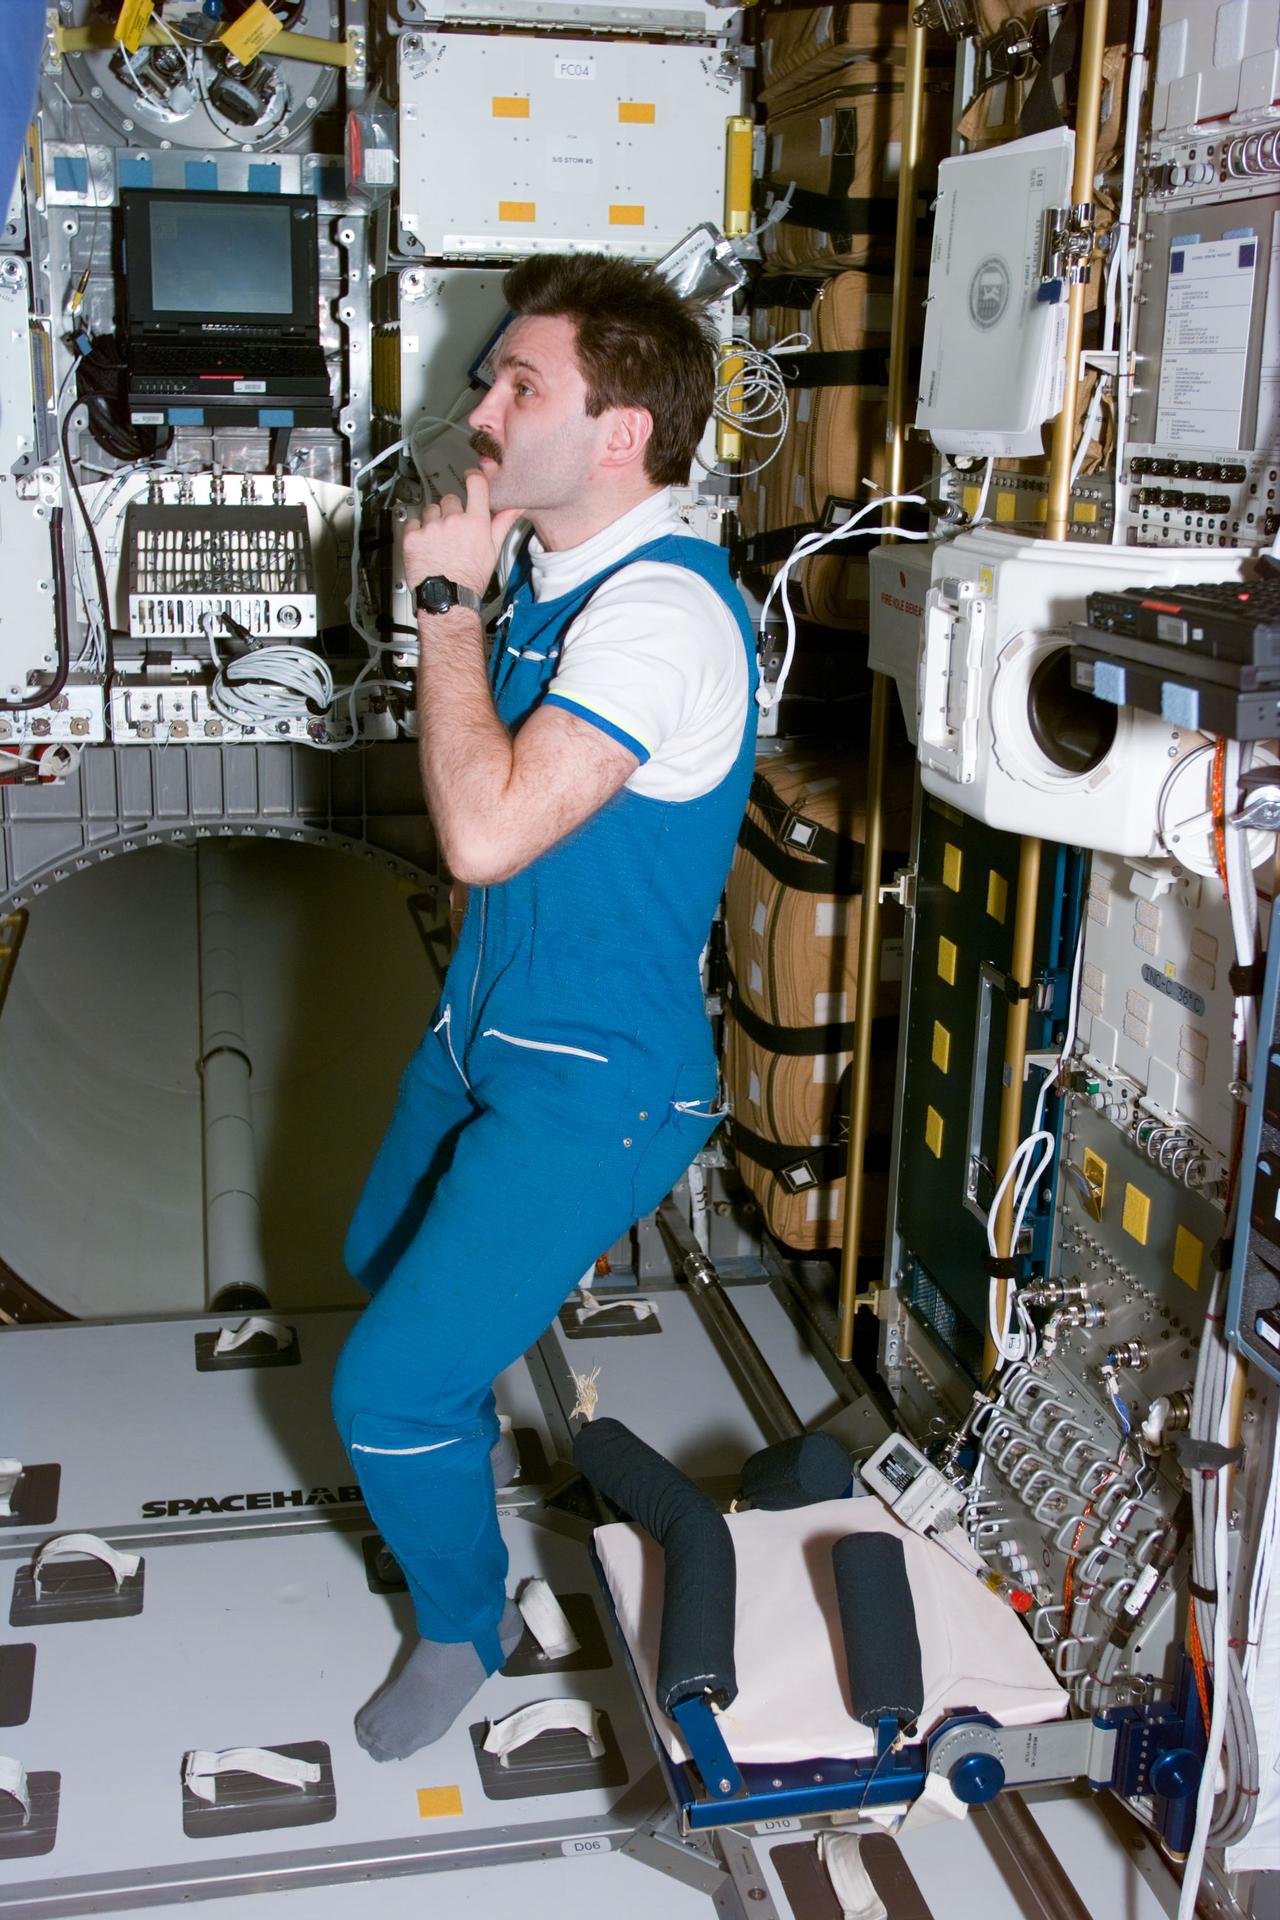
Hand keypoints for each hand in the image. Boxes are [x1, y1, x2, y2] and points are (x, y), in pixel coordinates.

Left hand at [404, 469, 525, 597]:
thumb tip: (517, 506)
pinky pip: (413, 522)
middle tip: (453, 531)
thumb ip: (503, 522)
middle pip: (450, 499)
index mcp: (475, 522)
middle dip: (451, 512)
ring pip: (431, 510)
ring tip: (438, 541)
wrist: (448, 600)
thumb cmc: (471, 578)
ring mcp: (431, 527)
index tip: (469, 477)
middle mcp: (453, 521)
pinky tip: (425, 545)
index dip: (472, 477)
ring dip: (433, 521)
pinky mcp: (413, 536)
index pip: (475, 483)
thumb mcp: (493, 550)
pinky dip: (416, 531)